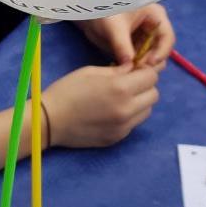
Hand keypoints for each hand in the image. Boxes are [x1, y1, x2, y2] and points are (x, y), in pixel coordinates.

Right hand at [42, 63, 158, 147]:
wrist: (50, 121)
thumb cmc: (68, 90)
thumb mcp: (91, 71)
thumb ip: (117, 70)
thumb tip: (134, 68)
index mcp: (120, 88)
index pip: (151, 76)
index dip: (145, 70)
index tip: (135, 69)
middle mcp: (127, 109)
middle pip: (154, 95)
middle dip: (145, 86)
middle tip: (129, 82)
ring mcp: (124, 127)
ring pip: (147, 111)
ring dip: (140, 101)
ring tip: (121, 97)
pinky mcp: (118, 138)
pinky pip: (134, 123)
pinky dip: (130, 115)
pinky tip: (112, 111)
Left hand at [76, 4, 174, 69]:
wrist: (87, 13)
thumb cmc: (103, 11)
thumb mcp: (114, 27)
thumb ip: (122, 45)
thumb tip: (129, 65)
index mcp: (155, 15)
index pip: (167, 37)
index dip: (161, 52)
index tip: (149, 64)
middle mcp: (153, 27)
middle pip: (159, 50)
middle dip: (150, 61)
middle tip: (136, 72)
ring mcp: (144, 37)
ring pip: (150, 57)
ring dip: (141, 66)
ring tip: (129, 72)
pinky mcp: (134, 46)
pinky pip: (139, 59)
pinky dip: (134, 66)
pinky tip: (125, 71)